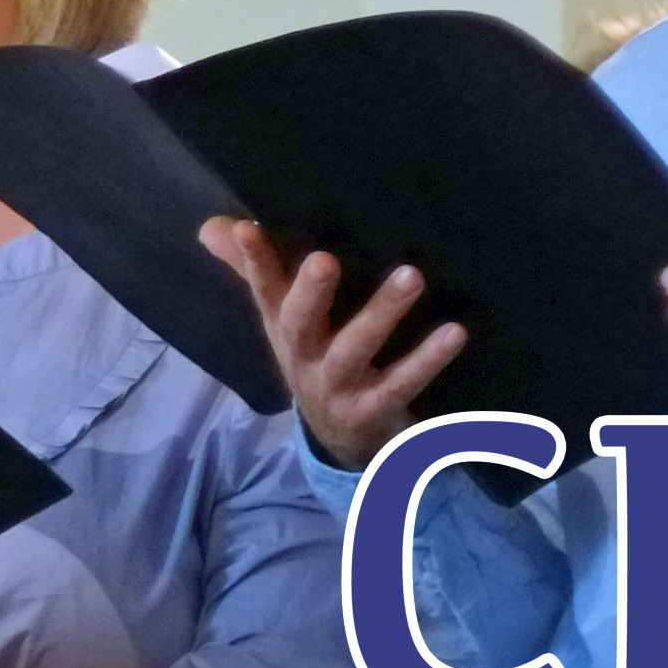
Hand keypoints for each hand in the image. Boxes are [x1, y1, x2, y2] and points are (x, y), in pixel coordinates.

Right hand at [203, 219, 465, 469]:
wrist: (344, 440)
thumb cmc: (316, 359)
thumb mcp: (283, 318)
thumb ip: (254, 270)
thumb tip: (213, 226)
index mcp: (283, 329)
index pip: (263, 290)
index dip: (254, 261)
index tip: (248, 228)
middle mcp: (303, 357)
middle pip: (299, 323)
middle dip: (309, 292)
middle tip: (324, 259)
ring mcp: (337, 387)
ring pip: (354, 350)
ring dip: (381, 313)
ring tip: (412, 275)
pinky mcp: (374, 410)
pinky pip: (401, 384)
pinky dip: (427, 360)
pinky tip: (454, 332)